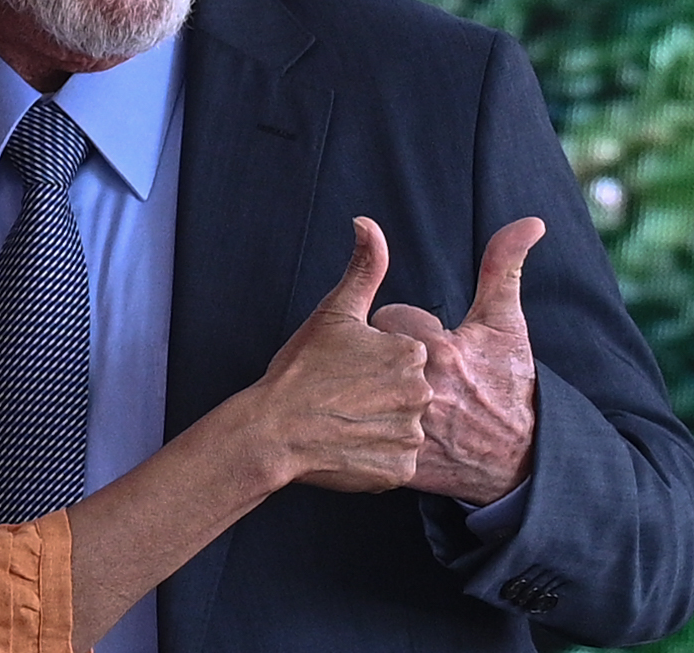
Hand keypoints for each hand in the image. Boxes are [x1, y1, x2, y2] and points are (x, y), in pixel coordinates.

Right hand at [254, 217, 431, 493]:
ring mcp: (411, 435)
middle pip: (407, 391)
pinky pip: (395, 460)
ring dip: (379, 425)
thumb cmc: (301, 369)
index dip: (373, 363)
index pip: (404, 357)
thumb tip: (367, 224)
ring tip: (343, 421)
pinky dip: (375, 456)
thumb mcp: (334, 312)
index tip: (346, 370)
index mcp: (411, 353)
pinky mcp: (398, 470)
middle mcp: (421, 394)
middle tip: (342, 396)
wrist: (273, 430)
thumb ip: (364, 266)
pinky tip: (348, 445)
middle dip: (380, 394)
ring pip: (402, 425)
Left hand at [370, 216, 544, 504]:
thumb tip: (531, 221)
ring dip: (373, 392)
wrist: (520, 459)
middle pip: (372, 353)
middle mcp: (424, 386)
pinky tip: (390, 428)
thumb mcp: (507, 324)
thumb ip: (505, 266)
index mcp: (443, 348)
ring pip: (364, 390)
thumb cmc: (510, 384)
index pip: (390, 318)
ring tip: (397, 398)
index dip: (404, 328)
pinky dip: (371, 429)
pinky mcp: (402, 461)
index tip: (428, 343)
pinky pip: (364, 432)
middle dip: (383, 359)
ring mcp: (412, 427)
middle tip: (416, 372)